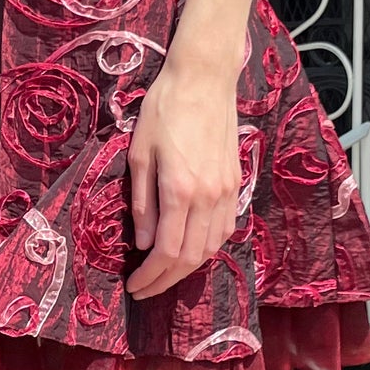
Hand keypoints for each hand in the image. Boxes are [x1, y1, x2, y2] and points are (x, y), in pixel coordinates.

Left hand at [125, 42, 242, 300]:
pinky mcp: (236, 183)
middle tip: (145, 289)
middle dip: (166, 280)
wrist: (204, 80)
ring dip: (188, 268)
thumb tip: (145, 243)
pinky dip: (208, 247)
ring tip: (165, 274)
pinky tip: (192, 249)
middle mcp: (208, 197)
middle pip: (192, 257)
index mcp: (180, 190)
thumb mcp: (139, 154)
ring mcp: (227, 192)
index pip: (167, 252)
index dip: (150, 276)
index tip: (133, 286)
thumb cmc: (164, 110)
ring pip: (212, 247)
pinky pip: (225, 228)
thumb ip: (142, 203)